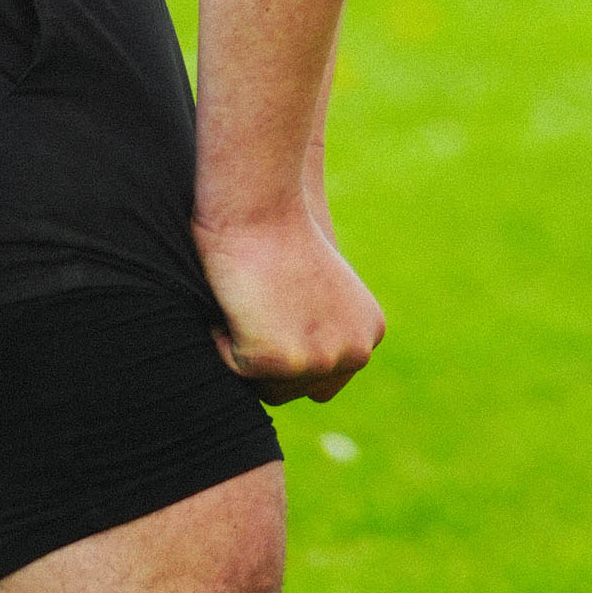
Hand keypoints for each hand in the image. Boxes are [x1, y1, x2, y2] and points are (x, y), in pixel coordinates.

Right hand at [194, 203, 385, 404]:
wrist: (261, 203)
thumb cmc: (280, 233)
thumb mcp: (323, 286)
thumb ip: (323, 328)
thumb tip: (309, 371)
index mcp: (369, 332)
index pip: (320, 375)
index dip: (287, 344)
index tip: (279, 304)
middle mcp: (355, 353)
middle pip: (295, 389)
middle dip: (268, 356)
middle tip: (261, 304)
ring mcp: (318, 361)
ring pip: (265, 388)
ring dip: (246, 348)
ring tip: (252, 299)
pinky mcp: (278, 362)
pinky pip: (234, 368)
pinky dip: (222, 339)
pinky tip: (236, 300)